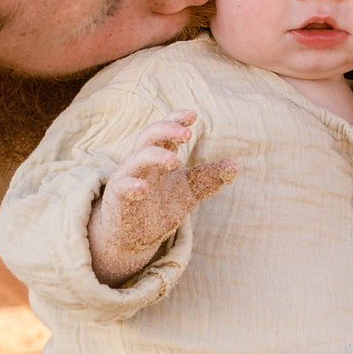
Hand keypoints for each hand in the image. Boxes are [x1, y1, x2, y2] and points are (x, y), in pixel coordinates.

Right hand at [88, 109, 237, 285]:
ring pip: (136, 158)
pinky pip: (121, 188)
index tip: (193, 116)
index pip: (166, 131)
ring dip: (155, 156)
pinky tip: (143, 188)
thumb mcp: (189, 191)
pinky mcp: (118, 200)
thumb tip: (234, 164)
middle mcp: (141, 162)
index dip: (176, 120)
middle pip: (149, 136)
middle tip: (187, 134)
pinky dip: (131, 186)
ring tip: (174, 160)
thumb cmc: (159, 206)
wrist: (132, 237)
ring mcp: (128, 179)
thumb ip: (209, 177)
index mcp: (158, 155)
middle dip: (167, 130)